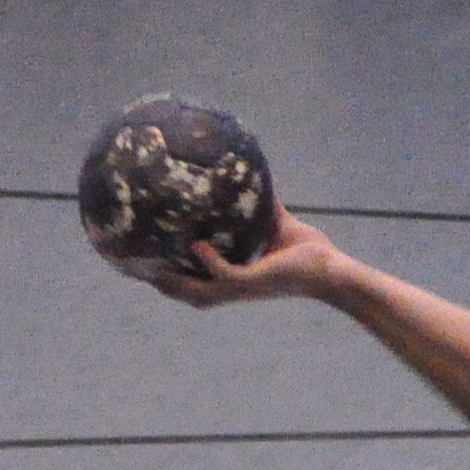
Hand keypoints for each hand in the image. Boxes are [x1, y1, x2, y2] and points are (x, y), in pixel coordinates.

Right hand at [155, 208, 350, 309]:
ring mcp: (241, 287)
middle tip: (138, 269)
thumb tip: (255, 177)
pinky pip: (224, 275)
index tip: (147, 264)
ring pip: (197, 291)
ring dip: (174, 281)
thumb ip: (263, 207)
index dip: (171, 277)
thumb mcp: (278, 226)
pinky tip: (196, 246)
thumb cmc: (310, 254)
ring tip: (152, 267)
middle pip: (187, 292)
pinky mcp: (252, 281)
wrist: (331, 269)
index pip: (196, 283)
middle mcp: (233, 287)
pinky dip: (209, 262)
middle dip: (161, 283)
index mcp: (236, 278)